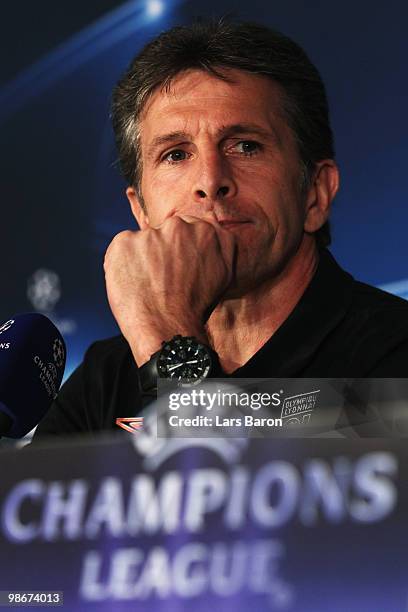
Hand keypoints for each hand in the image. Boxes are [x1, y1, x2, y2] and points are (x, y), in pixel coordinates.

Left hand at [104, 214, 235, 364]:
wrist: (168, 327)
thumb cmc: (197, 306)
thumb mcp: (225, 273)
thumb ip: (223, 244)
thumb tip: (214, 225)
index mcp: (203, 230)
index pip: (185, 229)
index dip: (178, 251)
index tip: (176, 269)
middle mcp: (176, 226)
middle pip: (163, 233)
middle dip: (161, 251)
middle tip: (163, 280)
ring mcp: (148, 233)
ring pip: (142, 243)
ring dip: (142, 259)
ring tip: (148, 286)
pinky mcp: (124, 242)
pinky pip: (121, 250)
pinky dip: (123, 264)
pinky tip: (133, 284)